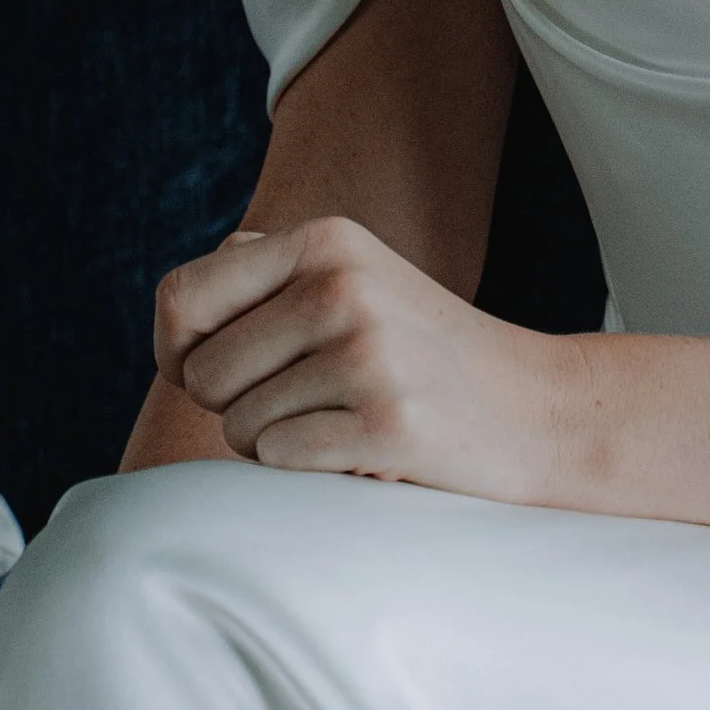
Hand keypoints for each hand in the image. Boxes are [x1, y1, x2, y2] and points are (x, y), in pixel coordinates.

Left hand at [156, 217, 575, 501]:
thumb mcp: (359, 278)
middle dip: (234, 406)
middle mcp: (343, 285)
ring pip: (239, 426)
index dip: (174, 351)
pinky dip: (309, 469)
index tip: (207, 374)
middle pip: (203, 374)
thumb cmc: (425, 353)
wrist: (535, 407)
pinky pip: (282, 460)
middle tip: (305, 403)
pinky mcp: (388, 420)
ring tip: (341, 422)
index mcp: (326, 240)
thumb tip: (181, 301)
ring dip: (275, 443)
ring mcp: (368, 352)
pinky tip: (361, 450)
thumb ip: (270, 272)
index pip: (181, 297)